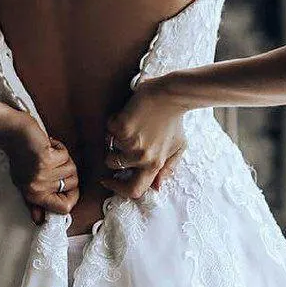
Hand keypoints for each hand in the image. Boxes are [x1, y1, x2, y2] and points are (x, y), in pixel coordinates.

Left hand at [0, 111, 79, 225]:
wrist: (12, 133)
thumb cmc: (19, 157)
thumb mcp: (24, 183)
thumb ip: (34, 202)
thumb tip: (39, 220)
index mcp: (34, 195)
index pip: (64, 208)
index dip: (72, 198)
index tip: (68, 187)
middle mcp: (39, 187)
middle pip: (73, 185)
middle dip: (67, 172)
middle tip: (52, 163)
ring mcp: (43, 173)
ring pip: (72, 169)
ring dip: (63, 159)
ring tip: (48, 154)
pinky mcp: (47, 158)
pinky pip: (66, 156)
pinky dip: (60, 147)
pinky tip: (48, 145)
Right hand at [99, 77, 186, 199]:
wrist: (171, 96)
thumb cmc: (175, 121)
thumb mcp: (178, 148)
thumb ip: (167, 169)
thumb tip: (155, 187)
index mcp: (154, 164)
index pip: (133, 190)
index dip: (117, 189)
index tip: (108, 181)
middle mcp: (141, 156)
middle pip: (113, 165)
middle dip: (112, 155)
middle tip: (118, 144)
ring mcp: (129, 142)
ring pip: (109, 146)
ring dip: (114, 138)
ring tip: (129, 126)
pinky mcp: (120, 127)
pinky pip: (108, 130)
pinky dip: (114, 123)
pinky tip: (128, 116)